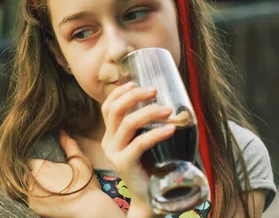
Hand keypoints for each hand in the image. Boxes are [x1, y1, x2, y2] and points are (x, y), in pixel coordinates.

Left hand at [27, 131, 117, 217]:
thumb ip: (68, 144)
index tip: (47, 160)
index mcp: (40, 170)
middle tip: (52, 170)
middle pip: (28, 172)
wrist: (90, 211)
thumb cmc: (85, 185)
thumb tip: (62, 131)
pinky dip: (39, 193)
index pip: (30, 159)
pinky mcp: (36, 210)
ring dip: (37, 182)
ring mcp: (32, 200)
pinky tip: (52, 192)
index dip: (38, 158)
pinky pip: (32, 197)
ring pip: (29, 185)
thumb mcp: (79, 161)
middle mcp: (31, 185)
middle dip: (37, 170)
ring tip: (53, 182)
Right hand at [100, 82, 175, 213]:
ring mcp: (114, 153)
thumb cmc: (152, 165)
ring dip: (149, 112)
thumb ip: (149, 125)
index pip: (108, 107)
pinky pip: (140, 143)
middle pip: (115, 110)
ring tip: (168, 110)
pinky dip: (156, 133)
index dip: (119, 93)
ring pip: (128, 123)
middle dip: (135, 96)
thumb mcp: (146, 141)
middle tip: (154, 90)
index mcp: (111, 135)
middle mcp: (108, 142)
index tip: (134, 82)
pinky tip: (171, 129)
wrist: (150, 196)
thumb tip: (171, 104)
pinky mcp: (124, 164)